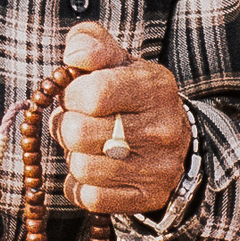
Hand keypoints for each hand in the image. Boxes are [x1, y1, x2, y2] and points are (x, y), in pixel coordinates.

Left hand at [43, 23, 190, 216]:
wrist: (173, 136)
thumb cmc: (131, 92)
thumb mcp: (116, 58)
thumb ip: (90, 42)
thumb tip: (74, 55)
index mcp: (154, 86)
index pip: (93, 94)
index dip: (70, 95)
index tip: (75, 95)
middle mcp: (162, 128)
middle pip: (78, 134)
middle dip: (65, 126)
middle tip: (75, 121)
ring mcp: (158, 167)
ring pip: (82, 168)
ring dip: (73, 156)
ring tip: (87, 145)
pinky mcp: (149, 197)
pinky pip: (90, 197)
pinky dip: (81, 185)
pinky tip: (94, 169)